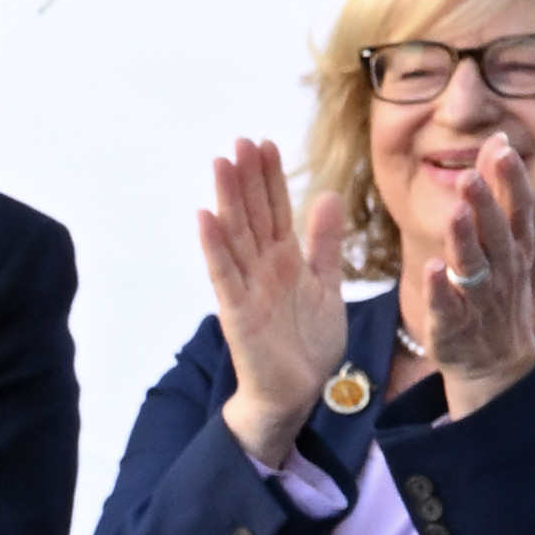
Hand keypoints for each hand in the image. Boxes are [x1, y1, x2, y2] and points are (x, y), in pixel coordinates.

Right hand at [194, 136, 351, 462]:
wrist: (298, 393)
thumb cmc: (308, 343)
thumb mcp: (327, 285)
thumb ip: (325, 244)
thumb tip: (329, 195)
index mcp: (284, 260)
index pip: (275, 210)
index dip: (270, 178)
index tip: (264, 143)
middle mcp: (262, 268)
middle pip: (252, 215)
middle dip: (247, 178)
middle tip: (240, 141)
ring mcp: (247, 288)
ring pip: (236, 236)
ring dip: (227, 200)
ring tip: (221, 163)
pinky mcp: (238, 313)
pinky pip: (225, 275)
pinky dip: (215, 247)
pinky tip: (206, 217)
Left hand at [407, 125, 534, 403]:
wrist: (497, 365)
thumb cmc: (499, 292)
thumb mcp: (507, 244)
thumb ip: (500, 194)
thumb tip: (498, 139)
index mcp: (515, 251)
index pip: (519, 211)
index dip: (512, 181)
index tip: (502, 150)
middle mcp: (502, 273)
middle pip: (496, 235)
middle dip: (486, 206)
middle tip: (471, 176)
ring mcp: (480, 302)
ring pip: (474, 268)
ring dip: (465, 240)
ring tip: (456, 212)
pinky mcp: (454, 328)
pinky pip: (448, 307)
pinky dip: (440, 289)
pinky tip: (431, 268)